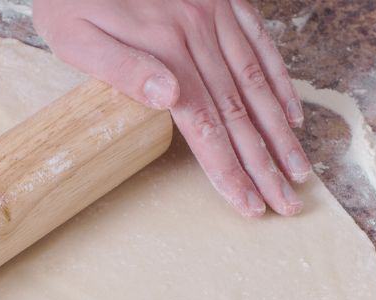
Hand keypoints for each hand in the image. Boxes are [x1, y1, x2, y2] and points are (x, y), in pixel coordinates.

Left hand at [33, 0, 311, 216]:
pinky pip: (259, 44)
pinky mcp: (221, 0)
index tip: (248, 204)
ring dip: (280, 131)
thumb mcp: (76, 36)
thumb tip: (170, 97)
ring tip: (298, 170)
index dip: (228, 169)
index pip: (205, 125)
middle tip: (286, 203)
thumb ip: (122, 68)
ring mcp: (214, 15)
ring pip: (256, 83)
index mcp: (164, 52)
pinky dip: (279, 80)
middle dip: (264, 164)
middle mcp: (197, 34)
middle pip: (238, 113)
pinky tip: (291, 111)